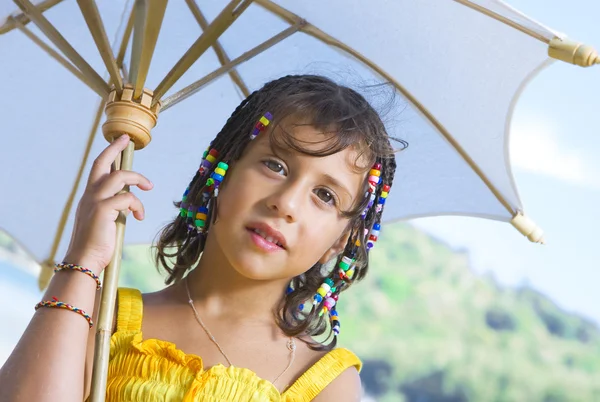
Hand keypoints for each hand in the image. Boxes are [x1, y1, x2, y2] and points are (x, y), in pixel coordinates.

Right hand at [63, 135, 152, 274]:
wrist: (84, 261)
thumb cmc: (96, 245)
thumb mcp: (105, 222)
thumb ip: (113, 209)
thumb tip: (128, 204)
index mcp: (89, 197)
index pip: (98, 169)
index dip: (109, 153)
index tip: (120, 142)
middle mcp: (89, 195)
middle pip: (101, 163)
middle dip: (115, 148)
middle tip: (128, 141)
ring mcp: (94, 201)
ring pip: (119, 177)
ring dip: (138, 178)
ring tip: (149, 186)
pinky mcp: (102, 210)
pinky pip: (128, 198)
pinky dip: (138, 205)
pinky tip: (139, 217)